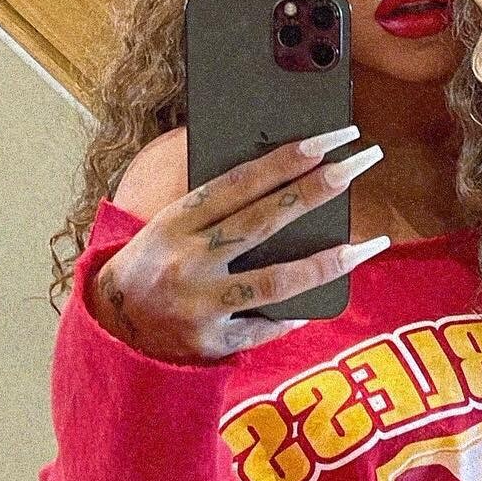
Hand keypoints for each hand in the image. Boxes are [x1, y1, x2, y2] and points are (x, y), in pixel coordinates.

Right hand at [89, 123, 386, 359]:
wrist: (111, 333)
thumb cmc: (152, 267)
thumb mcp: (168, 227)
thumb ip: (213, 207)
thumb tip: (278, 176)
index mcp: (175, 223)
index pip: (239, 183)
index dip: (286, 158)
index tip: (328, 137)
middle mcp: (188, 262)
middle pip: (265, 221)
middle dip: (318, 189)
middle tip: (360, 164)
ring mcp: (201, 305)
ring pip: (278, 281)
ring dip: (329, 261)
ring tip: (370, 246)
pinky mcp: (213, 343)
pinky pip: (266, 326)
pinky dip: (293, 314)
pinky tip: (320, 298)